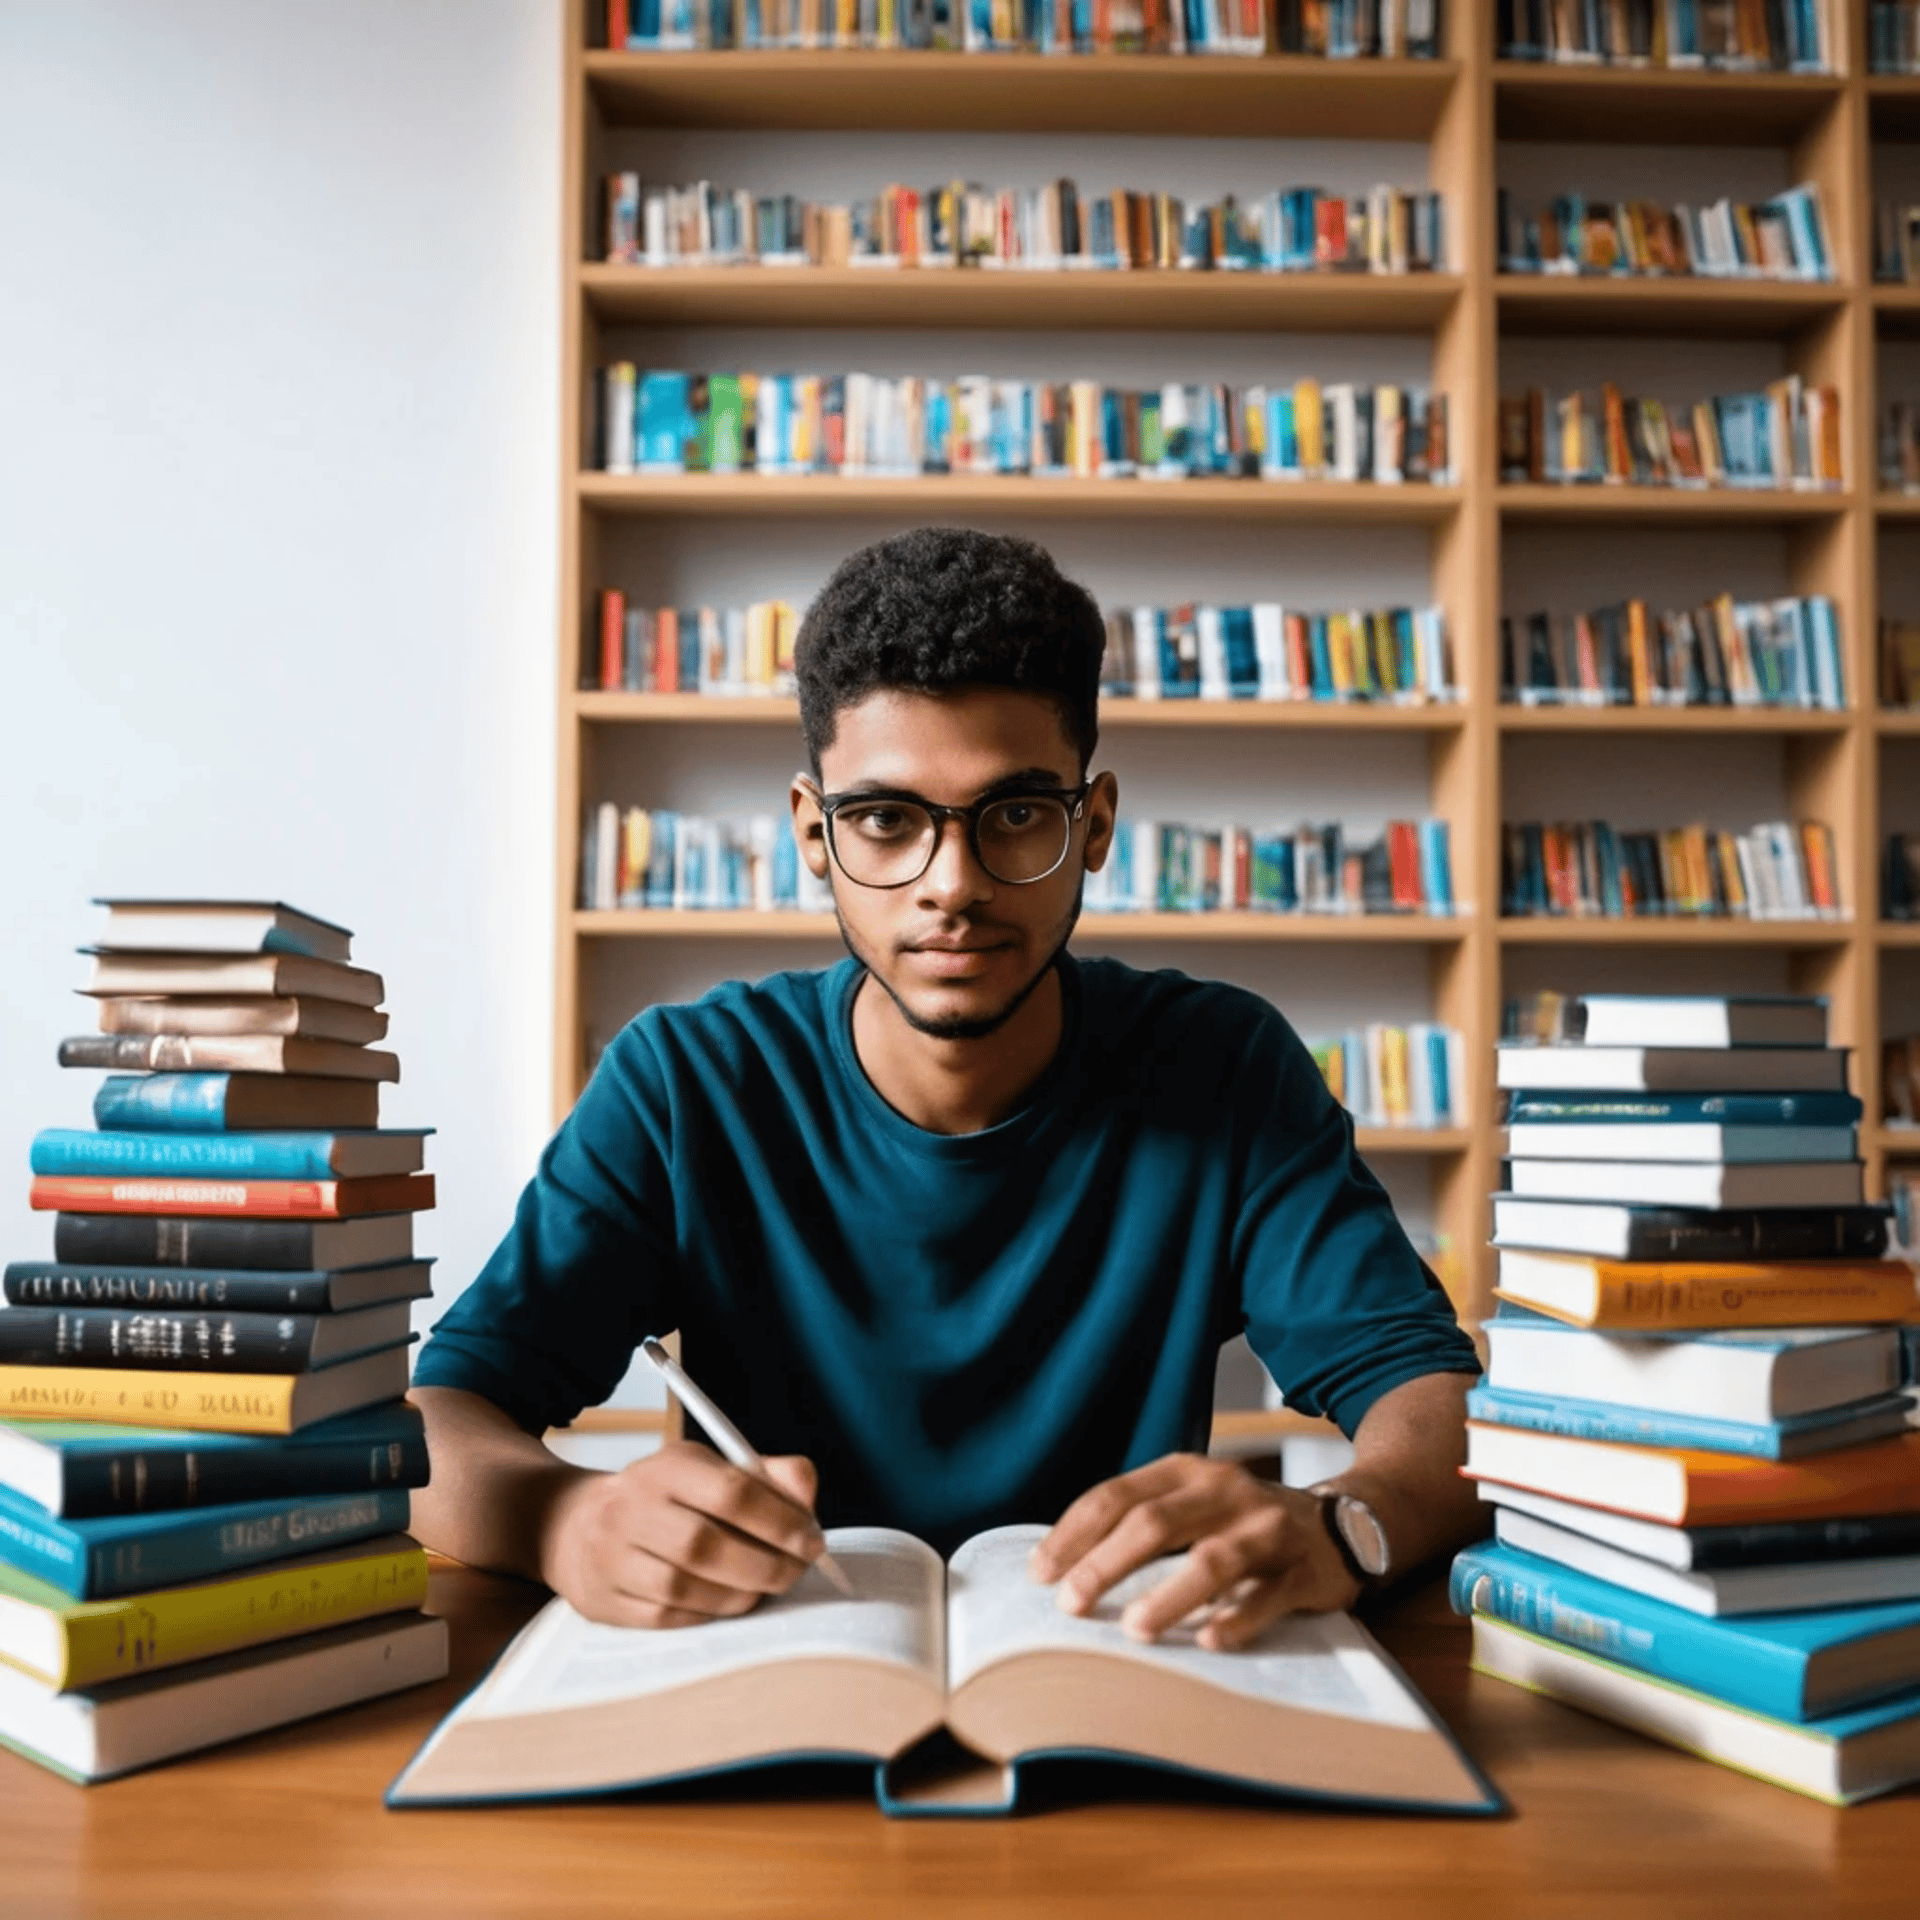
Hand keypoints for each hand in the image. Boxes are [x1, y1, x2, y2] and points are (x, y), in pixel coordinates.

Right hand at [539, 1440, 825, 1628]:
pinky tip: (724, 1604)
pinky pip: (663, 1617)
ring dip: (738, 1594)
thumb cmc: (666, 1498)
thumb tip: (807, 1494)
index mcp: (668, 1466)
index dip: (781, 1521)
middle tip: (795, 1573)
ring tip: (762, 1590)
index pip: (732, 1491)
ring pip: (684, 1586)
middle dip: (765, 1565)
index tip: (814, 1541)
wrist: (574, 1524)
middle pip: (707, 1544)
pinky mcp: (602, 1598)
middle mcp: (632, 1506)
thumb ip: (767, 1475)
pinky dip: (704, 1614)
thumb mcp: (709, 1470)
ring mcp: (611, 1555)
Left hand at [1028, 1453, 1361, 1650]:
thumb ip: (1140, 1524)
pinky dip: (1238, 1618)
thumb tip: (1063, 1569)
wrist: (1344, 1524)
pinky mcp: (1303, 1568)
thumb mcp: (1192, 1505)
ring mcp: (1266, 1527)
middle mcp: (1224, 1490)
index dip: (1075, 1534)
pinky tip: (1210, 1639)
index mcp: (1185, 1472)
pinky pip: (1268, 1595)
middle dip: (1107, 1563)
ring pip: (1213, 1558)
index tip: (1040, 1573)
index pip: (1116, 1496)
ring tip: (1135, 1628)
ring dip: (1169, 1594)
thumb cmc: (1243, 1522)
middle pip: (1155, 1522)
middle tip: (1071, 1604)